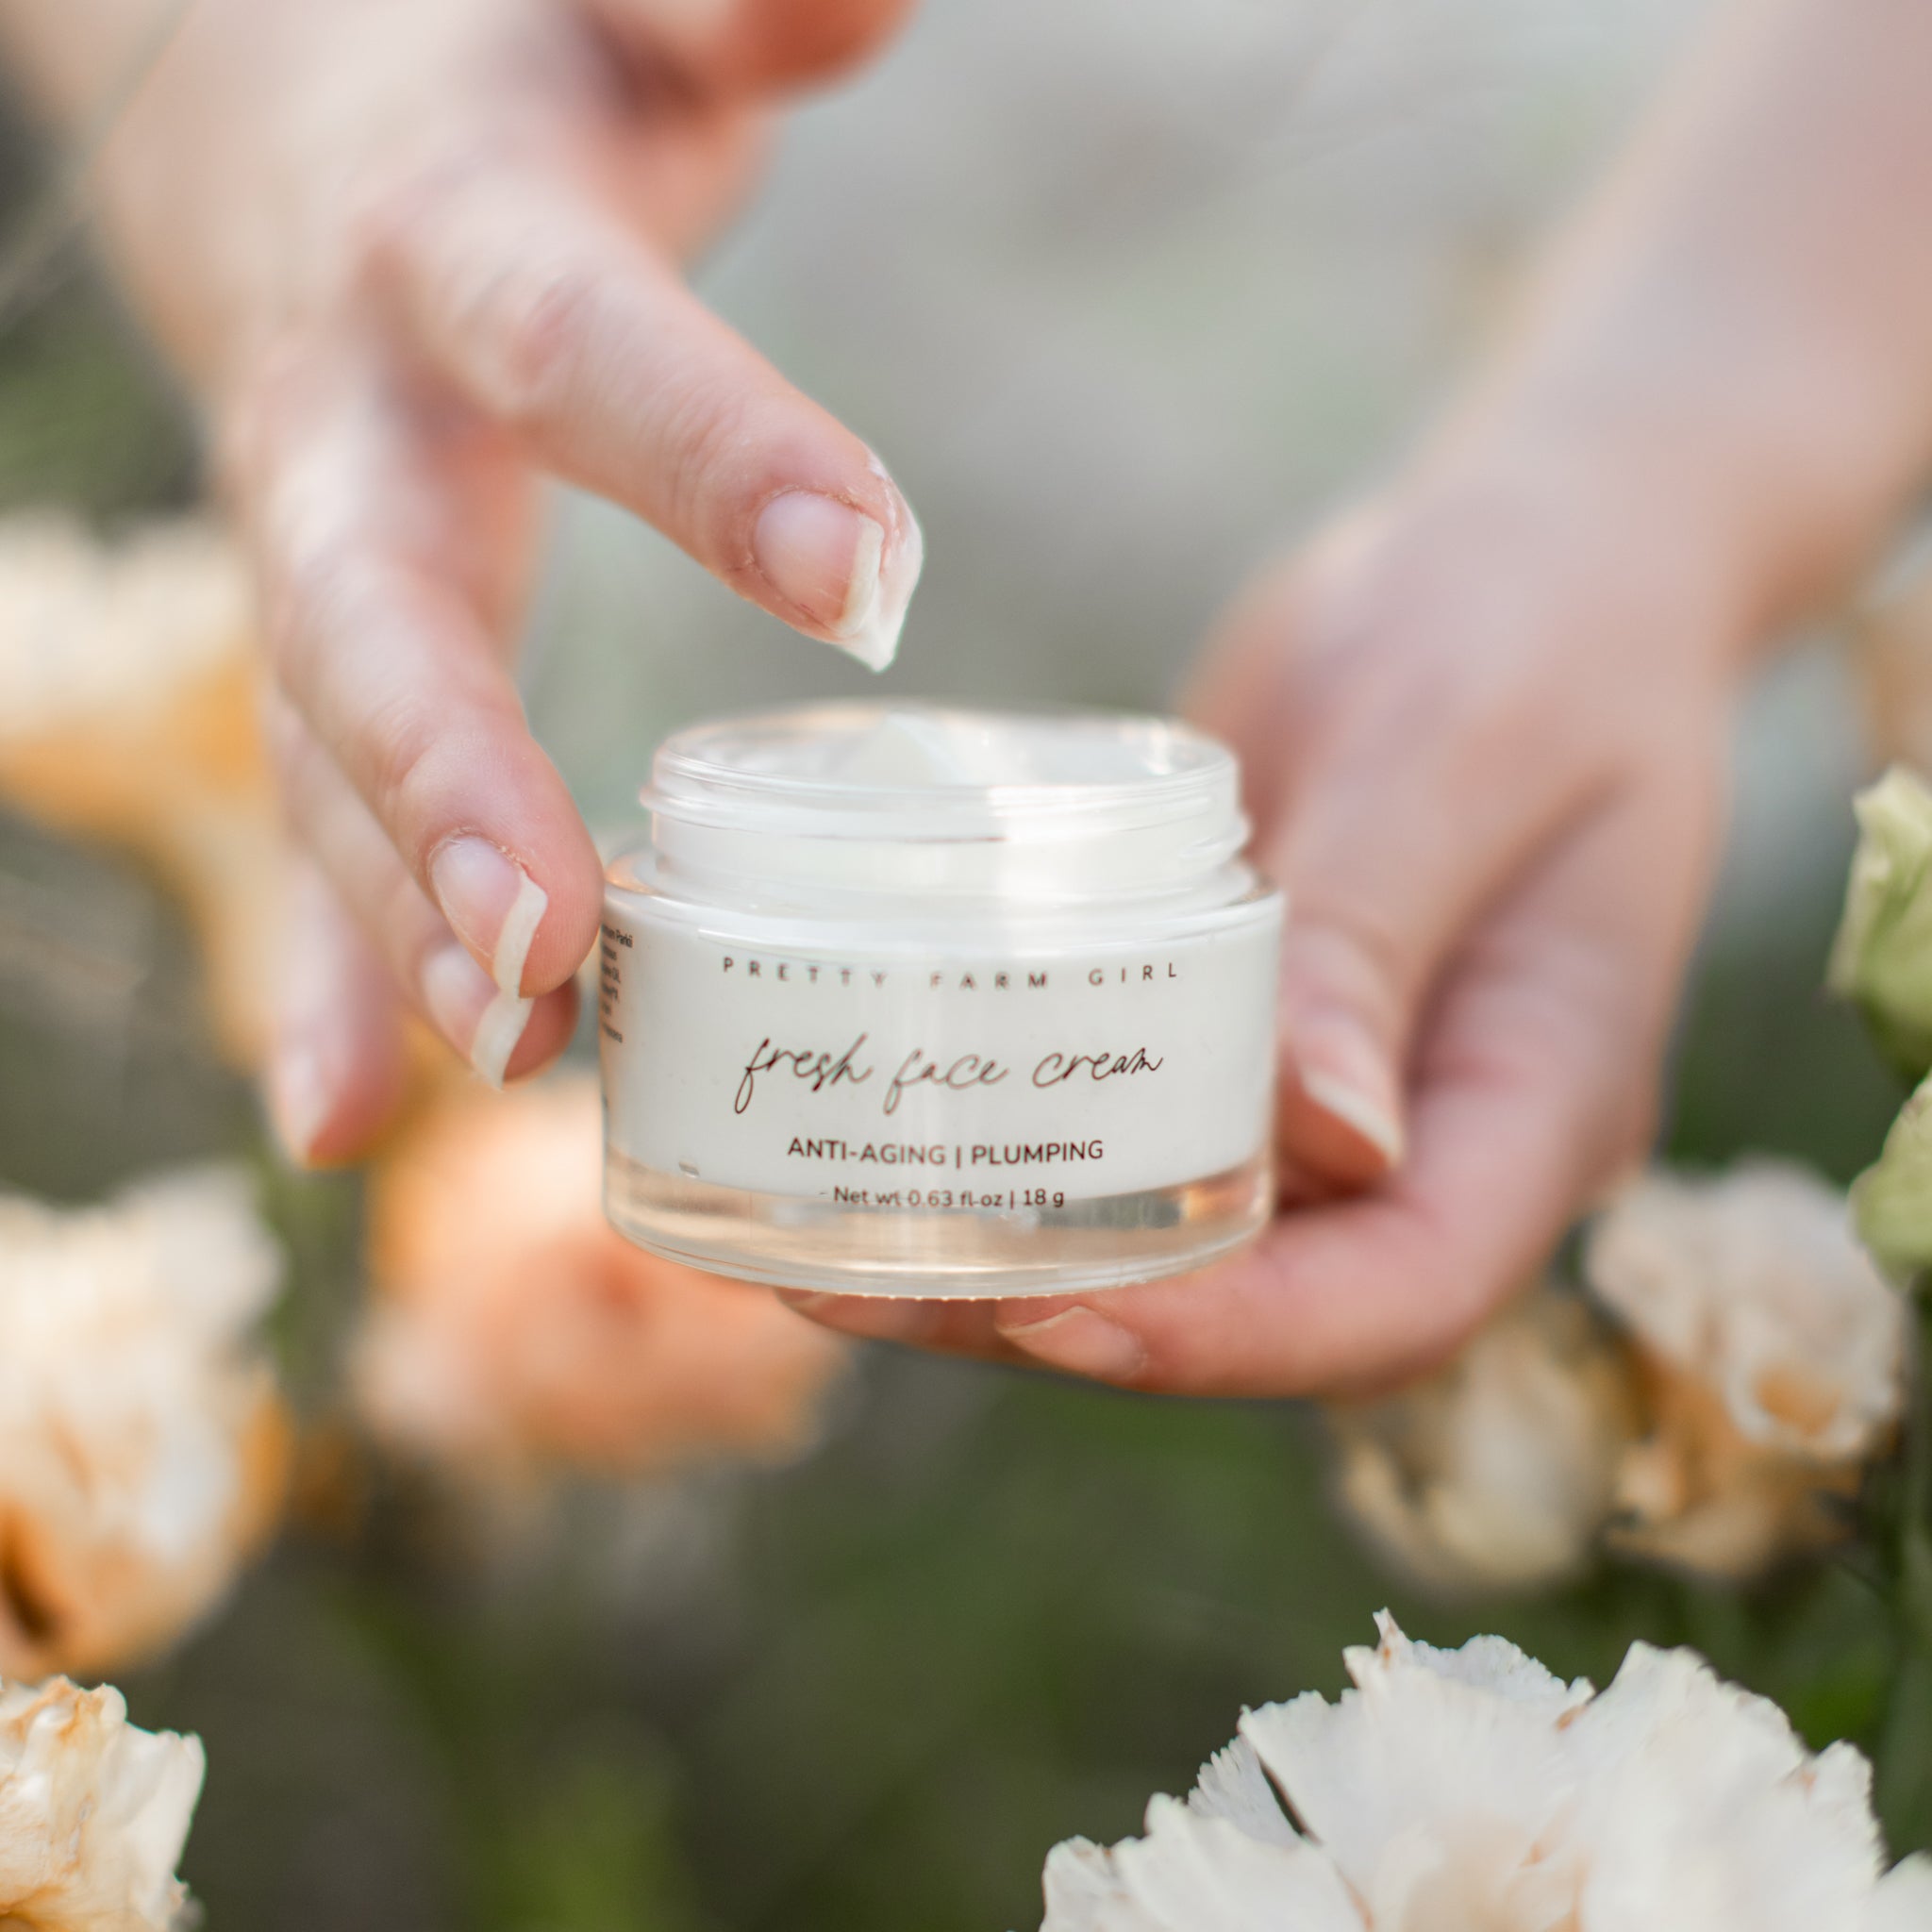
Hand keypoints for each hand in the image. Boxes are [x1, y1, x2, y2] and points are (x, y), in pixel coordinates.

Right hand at [83, 0, 916, 1159]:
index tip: (859, 575)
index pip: (572, 346)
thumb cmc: (503, 75)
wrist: (287, 122)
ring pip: (324, 757)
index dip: (702, 451)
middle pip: (371, 614)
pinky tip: (347, 1118)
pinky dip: (328, 970)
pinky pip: (304, 822)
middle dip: (453, 783)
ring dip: (398, 923)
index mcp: (452, 241)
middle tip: (556, 953)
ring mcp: (315, 564)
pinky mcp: (318, 660)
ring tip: (500, 1063)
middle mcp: (352, 425)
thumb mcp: (620, 15)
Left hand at [787, 463, 1743, 1393]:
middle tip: (865, 1288)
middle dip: (1072, 1326)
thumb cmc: (1526, 630)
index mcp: (1544, 1101)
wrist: (1522, 564)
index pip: (1403, 1294)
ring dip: (1012, 1269)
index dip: (1234, 1338)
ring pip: (1184, 1246)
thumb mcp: (1459, 751)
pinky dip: (1024, 1161)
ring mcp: (1342, 1106)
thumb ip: (1380, 930)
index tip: (1051, 1318)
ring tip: (826, 1248)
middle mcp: (1440, 1145)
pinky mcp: (1254, 1046)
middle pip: (1266, 1310)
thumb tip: (1325, 1139)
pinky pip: (1145, 1134)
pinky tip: (888, 1143)